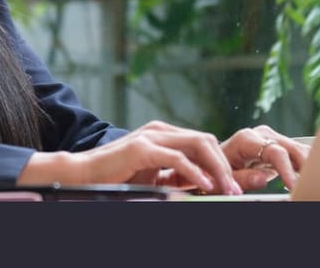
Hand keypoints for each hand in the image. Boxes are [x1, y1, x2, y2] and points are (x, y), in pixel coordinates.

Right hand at [19, 120, 243, 194]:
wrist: (83, 175)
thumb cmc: (117, 177)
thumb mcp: (155, 177)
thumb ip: (177, 176)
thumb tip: (206, 185)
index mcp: (165, 135)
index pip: (203, 142)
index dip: (222, 162)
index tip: (236, 184)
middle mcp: (160, 131)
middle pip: (205, 140)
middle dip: (225, 165)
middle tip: (237, 188)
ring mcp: (151, 136)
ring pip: (197, 144)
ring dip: (216, 168)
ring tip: (226, 189)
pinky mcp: (141, 148)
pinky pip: (176, 158)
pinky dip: (194, 172)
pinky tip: (204, 185)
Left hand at [219, 125, 309, 191]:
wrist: (216, 160)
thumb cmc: (218, 170)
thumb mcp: (225, 177)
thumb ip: (243, 178)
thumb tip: (262, 179)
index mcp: (246, 139)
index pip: (275, 152)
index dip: (287, 169)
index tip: (295, 185)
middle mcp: (261, 134)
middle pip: (292, 147)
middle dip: (305, 165)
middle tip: (312, 183)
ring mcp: (272, 138)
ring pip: (298, 148)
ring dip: (309, 164)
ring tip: (314, 180)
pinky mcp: (278, 145)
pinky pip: (297, 152)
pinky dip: (306, 163)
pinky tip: (311, 175)